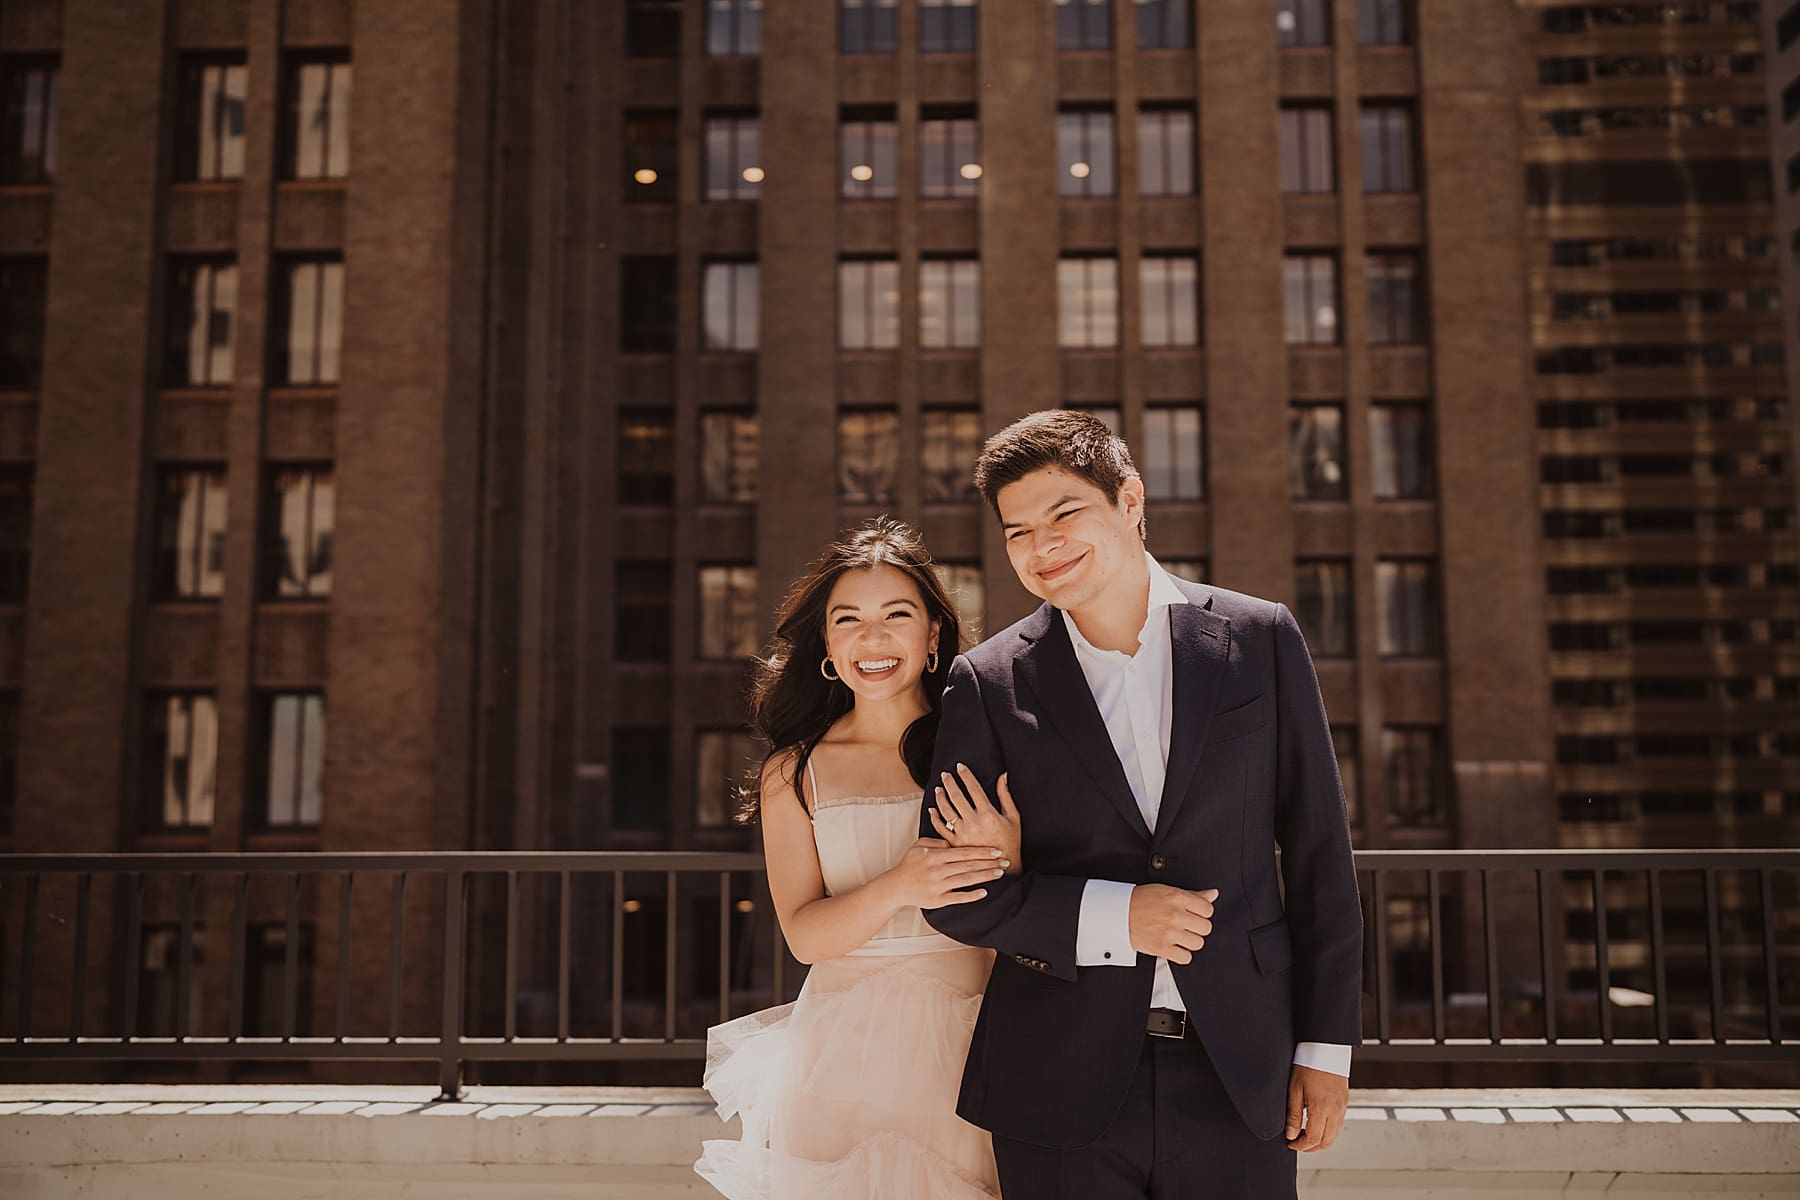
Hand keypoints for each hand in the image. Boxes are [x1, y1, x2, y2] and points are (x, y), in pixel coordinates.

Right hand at [883, 837, 1007, 910]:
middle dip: (989, 863)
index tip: (996, 850)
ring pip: (967, 880)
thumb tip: (954, 841)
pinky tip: (985, 892)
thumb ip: (937, 841)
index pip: (964, 852)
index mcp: (935, 856)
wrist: (896, 886)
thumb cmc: (910, 864)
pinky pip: (958, 898)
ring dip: (985, 876)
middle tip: (1006, 861)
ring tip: (1000, 873)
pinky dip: (972, 895)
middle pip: (969, 865)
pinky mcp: (938, 900)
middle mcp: (938, 870)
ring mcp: (939, 886)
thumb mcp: (919, 845)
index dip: (982, 851)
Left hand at [929, 764, 1022, 874]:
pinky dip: (935, 817)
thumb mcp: (1013, 818)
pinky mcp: (955, 844)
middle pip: (956, 796)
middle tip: (945, 774)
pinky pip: (941, 828)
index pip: (973, 788)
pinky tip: (933, 809)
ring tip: (938, 788)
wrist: (1003, 867)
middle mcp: (973, 822)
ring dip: (940, 797)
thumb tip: (1003, 776)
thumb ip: (1005, 796)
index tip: (960, 766)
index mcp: (988, 814)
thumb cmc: (1011, 841)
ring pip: (946, 810)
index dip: (966, 775)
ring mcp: (962, 834)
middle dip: (949, 782)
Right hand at [1127, 884, 1217, 963]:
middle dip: (1198, 927)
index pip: (1208, 909)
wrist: (1118, 913)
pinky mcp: (1161, 948)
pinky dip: (1182, 954)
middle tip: (1187, 925)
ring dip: (1191, 941)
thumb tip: (1213, 894)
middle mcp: (1175, 915)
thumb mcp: (1167, 890)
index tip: (1195, 914)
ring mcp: (1168, 933)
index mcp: (1177, 897)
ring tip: (1180, 935)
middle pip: (1206, 928)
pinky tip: (1175, 946)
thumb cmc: (1141, 900)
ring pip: (1198, 943)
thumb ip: (1193, 895)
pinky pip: (1185, 957)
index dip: (1203, 912)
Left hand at [1285, 1064, 1347, 1151]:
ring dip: (1320, 1140)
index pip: (1313, 1139)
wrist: (1325, 1048)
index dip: (1300, 1145)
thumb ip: (1292, 1115)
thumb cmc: (1308, 1064)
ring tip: (1304, 1133)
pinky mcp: (1345, 1102)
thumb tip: (1290, 1134)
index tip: (1290, 1143)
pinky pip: (1338, 1124)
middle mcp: (1336, 1110)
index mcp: (1322, 1108)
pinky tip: (1315, 1124)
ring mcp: (1342, 1107)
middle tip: (1297, 1143)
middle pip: (1326, 1142)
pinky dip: (1327, 1130)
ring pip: (1334, 1135)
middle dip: (1311, 1147)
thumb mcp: (1294, 1089)